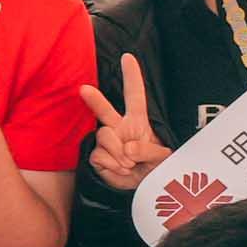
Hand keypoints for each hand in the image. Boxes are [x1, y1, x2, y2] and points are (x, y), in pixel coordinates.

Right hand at [87, 57, 170, 191]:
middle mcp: (120, 127)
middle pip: (105, 110)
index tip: (127, 57)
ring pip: (104, 136)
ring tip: (129, 164)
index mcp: (138, 121)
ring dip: (118, 153)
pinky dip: (113, 165)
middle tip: (84, 90)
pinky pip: (99, 155)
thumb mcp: (162, 158)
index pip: (135, 95)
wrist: (141, 188)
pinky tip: (121, 170)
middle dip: (95, 100)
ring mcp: (107, 141)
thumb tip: (127, 148)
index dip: (132, 76)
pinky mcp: (97, 156)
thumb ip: (147, 150)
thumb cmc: (155, 168)